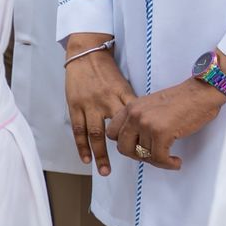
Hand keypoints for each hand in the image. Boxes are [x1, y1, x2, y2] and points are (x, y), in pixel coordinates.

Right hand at [64, 35, 133, 175]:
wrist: (86, 54)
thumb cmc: (107, 71)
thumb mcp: (124, 84)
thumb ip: (131, 103)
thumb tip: (145, 124)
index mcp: (121, 95)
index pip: (134, 121)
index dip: (142, 137)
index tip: (151, 152)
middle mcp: (106, 101)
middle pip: (115, 131)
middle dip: (123, 150)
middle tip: (130, 167)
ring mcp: (88, 104)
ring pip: (94, 133)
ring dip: (99, 154)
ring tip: (104, 171)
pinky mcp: (74, 105)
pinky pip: (78, 129)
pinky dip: (81, 146)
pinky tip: (86, 159)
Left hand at [110, 78, 225, 169]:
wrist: (200, 92)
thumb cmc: (180, 100)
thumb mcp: (149, 106)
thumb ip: (138, 120)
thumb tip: (135, 143)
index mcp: (130, 108)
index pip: (112, 133)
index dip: (124, 144)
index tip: (138, 147)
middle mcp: (134, 115)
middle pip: (123, 148)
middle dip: (138, 157)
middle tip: (153, 157)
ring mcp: (146, 123)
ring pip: (143, 155)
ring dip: (158, 161)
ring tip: (169, 159)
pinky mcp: (161, 132)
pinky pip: (159, 158)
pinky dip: (168, 164)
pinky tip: (176, 161)